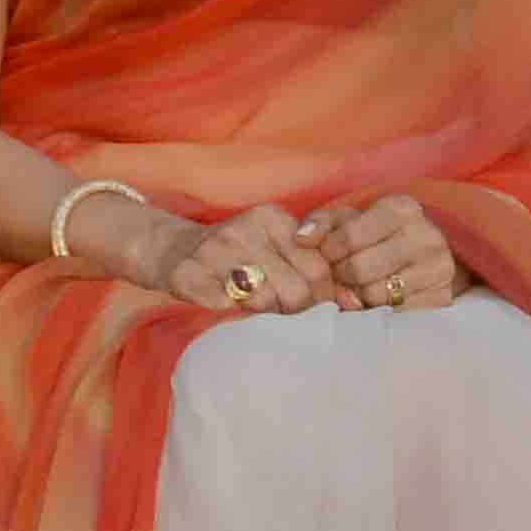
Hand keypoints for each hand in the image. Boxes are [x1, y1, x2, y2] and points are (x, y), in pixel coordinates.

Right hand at [150, 203, 339, 316]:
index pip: (319, 269)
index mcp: (272, 217)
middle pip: (296, 289)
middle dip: (294, 309)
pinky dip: (228, 310)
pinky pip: (222, 304)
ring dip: (263, 313)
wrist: (173, 250)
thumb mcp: (278, 246)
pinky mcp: (186, 273)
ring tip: (255, 305)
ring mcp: (213, 249)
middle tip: (282, 310)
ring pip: (263, 301)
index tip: (311, 303)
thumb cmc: (240, 256)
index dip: (322, 296)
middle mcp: (243, 229)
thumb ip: (316, 267)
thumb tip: (357, 304)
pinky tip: (226, 303)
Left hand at [317, 190, 467, 311]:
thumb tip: (302, 239)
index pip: (349, 237)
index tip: (327, 256)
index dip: (328, 252)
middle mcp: (427, 236)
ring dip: (356, 295)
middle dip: (340, 276)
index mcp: (403, 208)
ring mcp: (439, 268)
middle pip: (359, 269)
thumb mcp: (348, 220)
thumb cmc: (375, 234)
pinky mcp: (442, 298)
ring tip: (357, 285)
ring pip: (375, 294)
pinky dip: (376, 310)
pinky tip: (375, 299)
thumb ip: (320, 224)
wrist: (422, 254)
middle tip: (339, 275)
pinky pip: (393, 313)